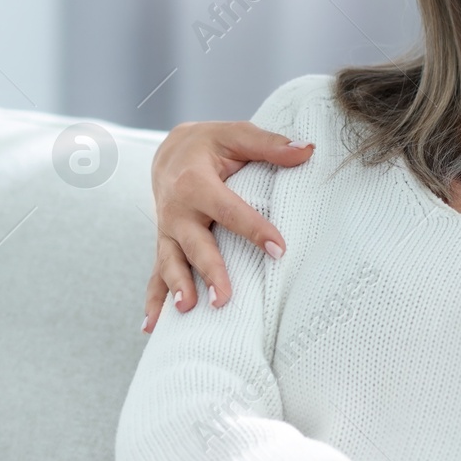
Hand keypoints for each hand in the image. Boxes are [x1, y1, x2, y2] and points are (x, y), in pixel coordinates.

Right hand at [141, 120, 314, 331]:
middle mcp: (176, 210)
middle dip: (209, 272)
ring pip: (170, 263)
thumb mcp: (236, 135)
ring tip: (187, 312)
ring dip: (177, 289)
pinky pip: (155, 273)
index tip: (279, 250)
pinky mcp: (164, 243)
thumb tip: (308, 150)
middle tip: (224, 299)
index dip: (255, 229)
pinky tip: (152, 326)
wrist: (169, 149)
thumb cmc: (210, 143)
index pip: (229, 210)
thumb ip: (270, 144)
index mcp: (196, 182)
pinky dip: (153, 300)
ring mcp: (167, 230)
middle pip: (195, 244)